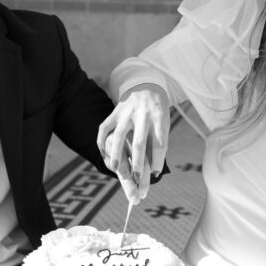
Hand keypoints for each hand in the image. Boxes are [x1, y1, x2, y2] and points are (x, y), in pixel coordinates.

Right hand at [98, 83, 169, 199]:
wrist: (146, 86)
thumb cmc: (157, 112)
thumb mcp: (163, 124)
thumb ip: (158, 144)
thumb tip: (153, 171)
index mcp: (159, 118)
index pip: (159, 143)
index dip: (158, 160)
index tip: (155, 174)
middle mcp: (143, 115)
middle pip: (140, 142)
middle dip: (138, 163)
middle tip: (136, 179)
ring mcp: (127, 112)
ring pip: (120, 135)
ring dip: (117, 153)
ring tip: (115, 168)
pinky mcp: (115, 111)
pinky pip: (105, 127)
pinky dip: (102, 140)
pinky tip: (103, 152)